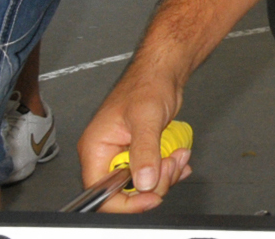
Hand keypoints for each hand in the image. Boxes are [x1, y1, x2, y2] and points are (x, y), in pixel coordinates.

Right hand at [77, 64, 193, 212]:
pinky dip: (170, 169)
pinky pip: (153, 174)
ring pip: (144, 184)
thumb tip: (143, 182)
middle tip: (170, 163)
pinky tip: (178, 156)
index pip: (101, 192)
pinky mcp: (140, 154)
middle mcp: (106, 156)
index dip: (127, 202)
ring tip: (177, 153)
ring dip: (166, 173)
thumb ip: (144, 151)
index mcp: (95, 149)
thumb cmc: (147, 85)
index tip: (151, 197)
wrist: (163, 73)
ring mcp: (124, 156)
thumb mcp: (146, 118)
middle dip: (155, 181)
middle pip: (126, 191)